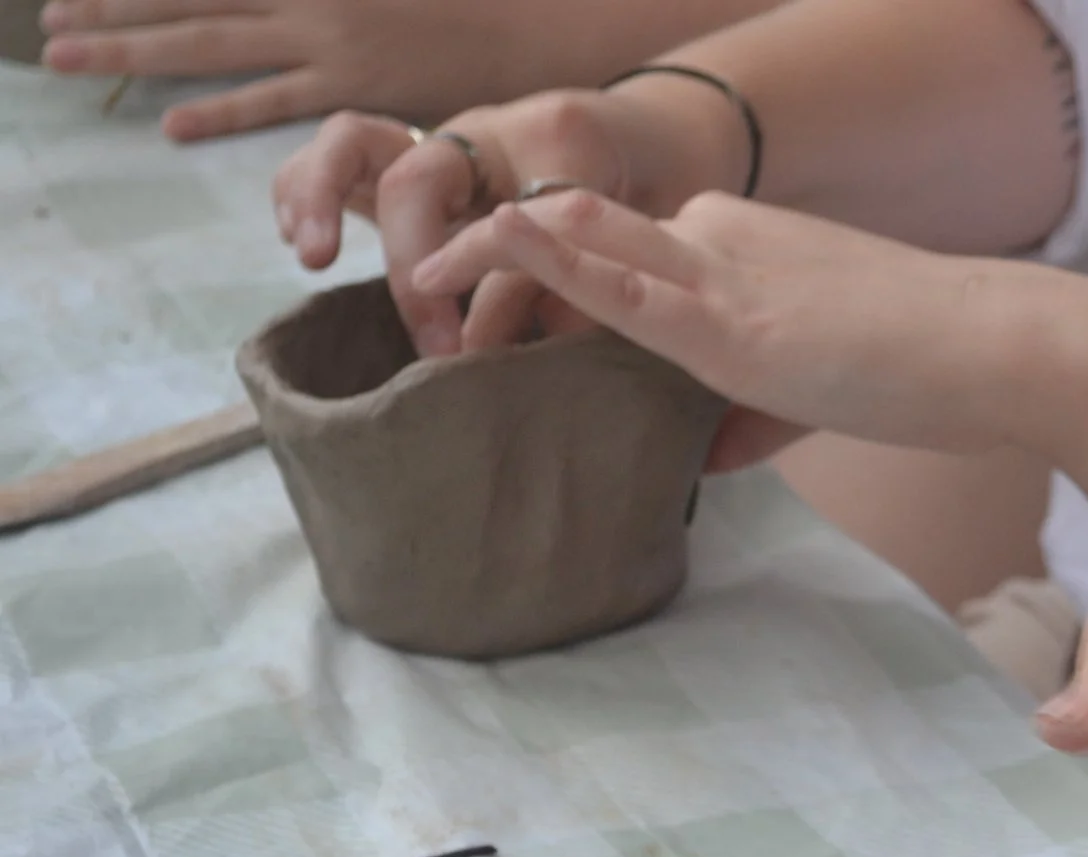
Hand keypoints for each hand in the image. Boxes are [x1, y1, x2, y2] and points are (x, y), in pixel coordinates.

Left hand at [41, 0, 519, 141]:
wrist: (532, 19)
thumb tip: (272, 0)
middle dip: (113, 7)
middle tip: (48, 27)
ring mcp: (329, 40)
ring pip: (215, 41)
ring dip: (138, 49)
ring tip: (72, 56)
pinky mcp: (359, 87)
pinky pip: (280, 100)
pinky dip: (225, 110)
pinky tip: (174, 124)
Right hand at [272, 76, 744, 355]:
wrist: (651, 140)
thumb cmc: (647, 205)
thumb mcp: (643, 248)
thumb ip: (596, 294)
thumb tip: (532, 356)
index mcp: (560, 146)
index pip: (508, 220)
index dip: (491, 292)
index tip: (467, 352)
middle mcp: (489, 132)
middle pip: (417, 180)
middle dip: (405, 263)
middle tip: (422, 338)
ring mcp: (445, 138)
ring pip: (358, 142)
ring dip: (320, 196)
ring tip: (312, 256)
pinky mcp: (412, 155)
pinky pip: (342, 156)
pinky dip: (307, 189)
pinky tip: (301, 241)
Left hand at [407, 190, 1040, 454]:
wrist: (998, 348)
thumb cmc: (933, 369)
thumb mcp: (822, 392)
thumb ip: (748, 417)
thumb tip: (695, 459)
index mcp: (743, 246)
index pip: (623, 252)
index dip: (549, 282)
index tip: (493, 324)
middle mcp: (721, 238)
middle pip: (582, 234)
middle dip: (493, 265)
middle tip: (432, 310)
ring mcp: (724, 273)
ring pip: (580, 239)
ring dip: (489, 263)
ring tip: (422, 298)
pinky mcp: (734, 323)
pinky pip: (620, 280)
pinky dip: (544, 262)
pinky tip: (488, 246)